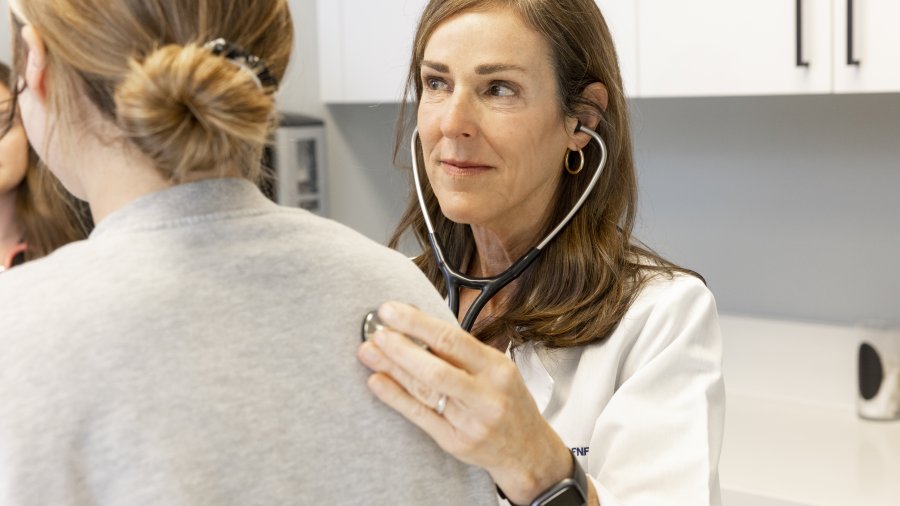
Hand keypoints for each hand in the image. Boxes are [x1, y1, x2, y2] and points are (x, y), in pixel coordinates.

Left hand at [356, 301, 573, 503]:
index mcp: (497, 368)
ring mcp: (470, 421)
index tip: (391, 311)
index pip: (452, 340)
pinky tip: (377, 382)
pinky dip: (395, 397)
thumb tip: (417, 327)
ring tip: (368, 352)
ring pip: (424, 391)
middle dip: (401, 348)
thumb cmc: (508, 403)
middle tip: (376, 332)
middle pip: (436, 368)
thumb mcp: (498, 370)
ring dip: (392, 369)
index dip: (418, 323)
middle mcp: (486, 395)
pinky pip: (419, 416)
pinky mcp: (455, 442)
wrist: (527, 452)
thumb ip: (462, 353)